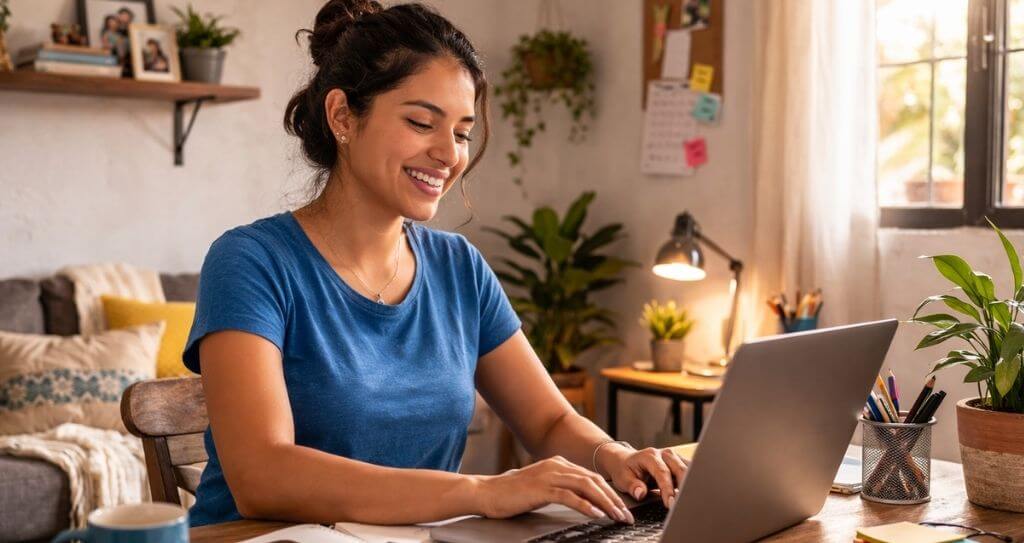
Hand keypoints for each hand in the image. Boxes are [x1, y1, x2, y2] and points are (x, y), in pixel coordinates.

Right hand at [474, 456, 635, 523]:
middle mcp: (557, 465)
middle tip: (626, 515)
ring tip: (617, 516)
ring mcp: (549, 475)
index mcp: (559, 464)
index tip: (622, 508)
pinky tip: (596, 514)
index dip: (610, 493)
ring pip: (586, 486)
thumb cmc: (512, 494)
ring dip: (606, 503)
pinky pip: (569, 496)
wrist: (486, 492)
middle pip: (594, 480)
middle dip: (613, 499)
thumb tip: (584, 500)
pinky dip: (586, 505)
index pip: (592, 477)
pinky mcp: (541, 488)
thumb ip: (561, 488)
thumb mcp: (542, 487)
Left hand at [596, 444, 688, 508]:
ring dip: (691, 485)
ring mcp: (674, 458)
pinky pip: (691, 472)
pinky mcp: (680, 463)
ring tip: (691, 501)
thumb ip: (632, 486)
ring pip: (689, 470)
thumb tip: (640, 493)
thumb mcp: (623, 479)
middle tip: (683, 505)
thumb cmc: (625, 471)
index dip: (668, 489)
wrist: (625, 461)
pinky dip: (693, 483)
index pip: (663, 473)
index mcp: (650, 456)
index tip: (670, 504)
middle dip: (684, 488)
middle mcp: (665, 454)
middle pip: (680, 469)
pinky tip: (693, 495)